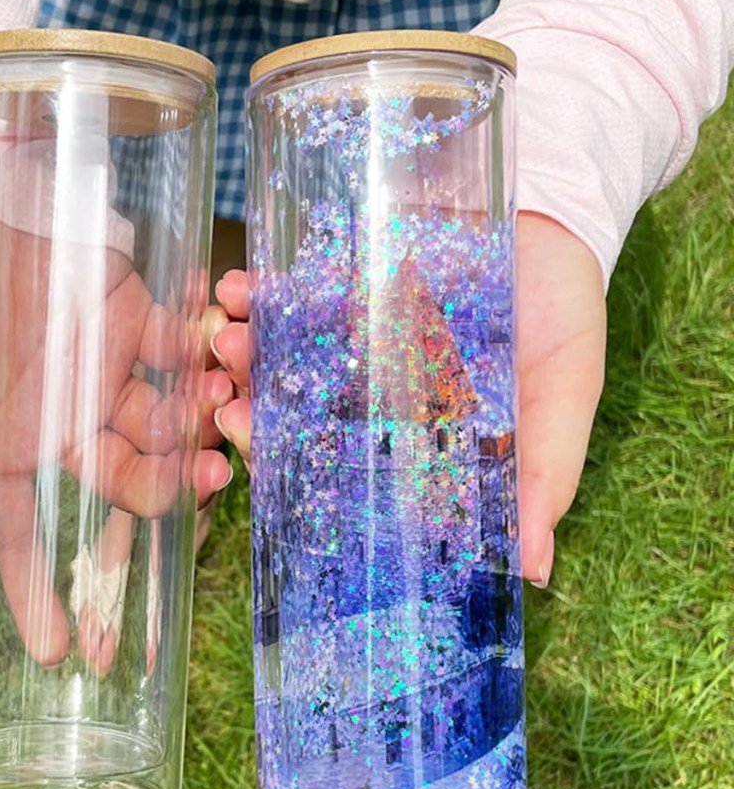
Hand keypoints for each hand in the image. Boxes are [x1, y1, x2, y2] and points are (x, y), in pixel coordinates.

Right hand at [0, 201, 232, 662]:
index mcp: (3, 444)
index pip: (20, 532)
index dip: (38, 590)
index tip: (61, 649)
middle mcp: (63, 419)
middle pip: (124, 484)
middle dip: (162, 498)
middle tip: (197, 486)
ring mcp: (106, 371)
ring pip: (167, 427)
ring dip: (198, 434)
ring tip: (216, 424)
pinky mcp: (139, 318)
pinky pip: (187, 354)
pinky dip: (211, 362)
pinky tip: (226, 357)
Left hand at [210, 211, 605, 585]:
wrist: (557, 216)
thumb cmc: (563, 314)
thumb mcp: (564, 396)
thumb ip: (545, 474)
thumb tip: (535, 572)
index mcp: (409, 431)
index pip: (339, 462)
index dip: (289, 461)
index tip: (251, 442)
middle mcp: (370, 390)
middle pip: (294, 412)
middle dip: (251, 407)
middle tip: (226, 399)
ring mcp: (351, 335)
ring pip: (279, 355)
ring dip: (242, 352)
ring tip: (225, 336)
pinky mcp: (346, 282)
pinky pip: (289, 293)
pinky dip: (258, 295)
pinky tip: (237, 289)